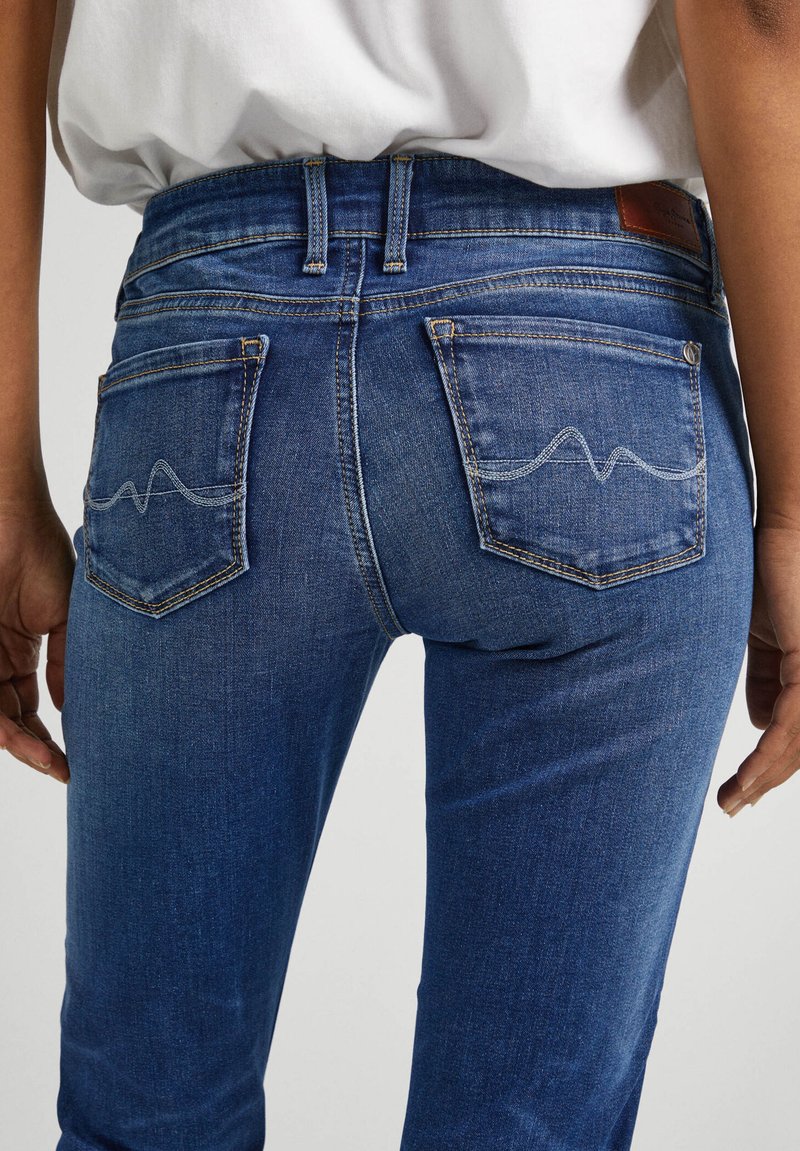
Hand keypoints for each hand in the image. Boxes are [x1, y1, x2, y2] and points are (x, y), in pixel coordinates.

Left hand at [0, 501, 73, 782]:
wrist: (10, 518)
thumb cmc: (42, 554)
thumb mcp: (67, 618)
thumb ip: (66, 666)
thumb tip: (72, 712)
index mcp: (22, 652)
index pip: (32, 708)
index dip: (49, 739)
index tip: (75, 763)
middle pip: (11, 720)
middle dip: (35, 750)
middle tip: (62, 769)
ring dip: (19, 744)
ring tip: (50, 762)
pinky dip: (1, 726)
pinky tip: (23, 740)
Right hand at [719, 520, 799, 814]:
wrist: (779, 532)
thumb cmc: (769, 574)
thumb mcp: (761, 637)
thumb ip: (765, 679)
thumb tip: (763, 725)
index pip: (799, 731)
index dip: (773, 765)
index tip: (741, 790)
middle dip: (767, 780)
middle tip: (732, 804)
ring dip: (763, 778)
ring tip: (731, 800)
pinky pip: (793, 725)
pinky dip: (767, 757)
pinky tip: (747, 779)